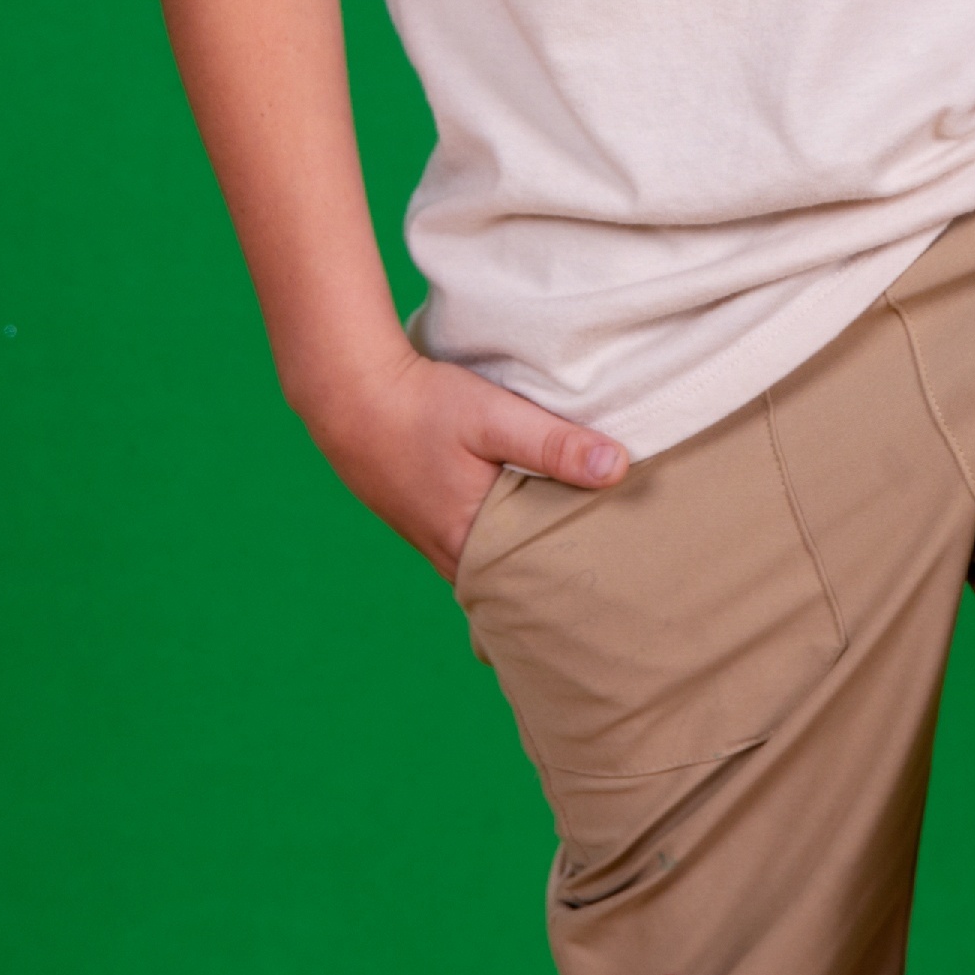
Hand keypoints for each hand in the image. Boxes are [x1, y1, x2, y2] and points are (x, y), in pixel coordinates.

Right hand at [292, 329, 626, 577]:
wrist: (349, 395)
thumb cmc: (421, 407)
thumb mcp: (494, 418)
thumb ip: (553, 444)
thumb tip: (619, 469)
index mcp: (473, 545)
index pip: (542, 579)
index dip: (582, 568)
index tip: (625, 557)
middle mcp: (454, 557)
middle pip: (522, 576)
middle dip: (561, 566)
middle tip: (616, 555)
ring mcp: (437, 544)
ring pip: (500, 561)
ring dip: (531, 550)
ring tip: (583, 536)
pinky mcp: (429, 523)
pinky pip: (479, 544)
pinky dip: (505, 535)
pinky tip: (531, 515)